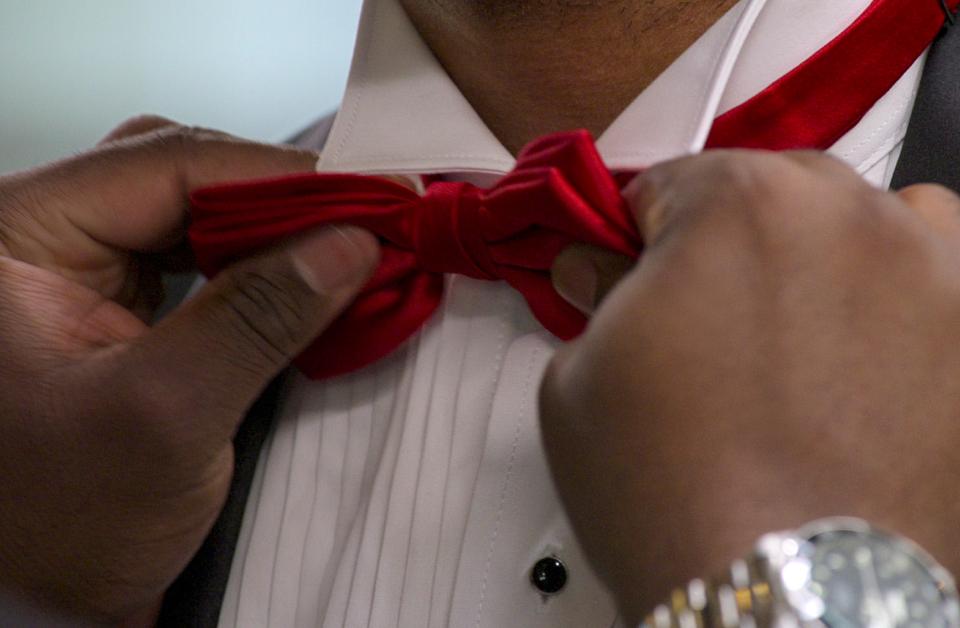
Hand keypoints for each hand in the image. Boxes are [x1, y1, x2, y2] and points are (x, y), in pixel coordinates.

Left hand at [0, 117, 379, 621]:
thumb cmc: (57, 523)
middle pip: (185, 177)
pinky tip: (308, 288)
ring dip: (278, 236)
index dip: (282, 177)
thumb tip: (346, 243)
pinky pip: (201, 261)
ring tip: (350, 258)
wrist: (37, 601)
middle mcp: (43, 239)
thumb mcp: (164, 417)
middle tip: (371, 227)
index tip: (374, 200)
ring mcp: (78, 272)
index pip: (168, 164)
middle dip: (284, 203)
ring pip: (198, 216)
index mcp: (17, 237)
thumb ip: (257, 318)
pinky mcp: (115, 308)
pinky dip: (262, 271)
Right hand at [540, 151, 959, 621]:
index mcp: (740, 205)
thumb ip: (596, 300)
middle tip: (724, 326)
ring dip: (848, 257)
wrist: (784, 607)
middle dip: (747, 247)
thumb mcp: (580, 385)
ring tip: (816, 336)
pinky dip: (922, 317)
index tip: (650, 268)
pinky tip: (879, 376)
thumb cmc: (683, 507)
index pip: (679, 183)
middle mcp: (852, 220)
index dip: (650, 235)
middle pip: (787, 192)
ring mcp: (941, 280)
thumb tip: (603, 272)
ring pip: (890, 223)